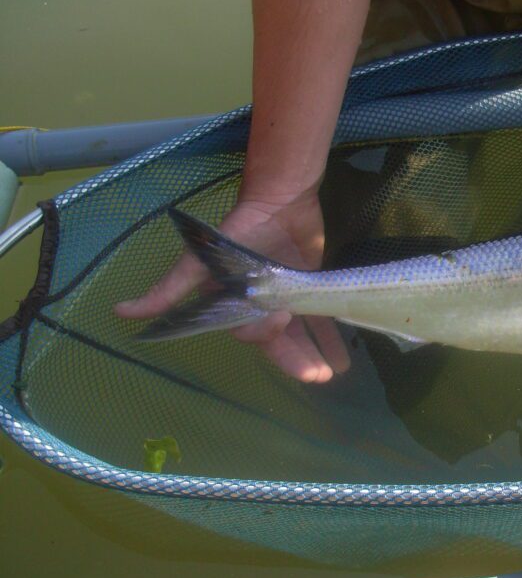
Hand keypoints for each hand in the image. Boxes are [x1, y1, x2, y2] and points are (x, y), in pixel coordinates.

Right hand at [115, 190, 349, 382]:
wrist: (279, 200)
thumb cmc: (238, 232)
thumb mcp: (201, 263)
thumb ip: (169, 289)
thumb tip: (121, 313)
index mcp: (234, 306)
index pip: (248, 334)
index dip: (265, 335)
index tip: (281, 321)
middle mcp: (259, 307)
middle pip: (278, 342)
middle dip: (296, 360)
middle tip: (318, 376)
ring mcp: (285, 299)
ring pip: (300, 335)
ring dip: (315, 355)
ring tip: (333, 373)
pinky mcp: (308, 288)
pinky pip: (319, 318)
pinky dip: (330, 337)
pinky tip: (343, 356)